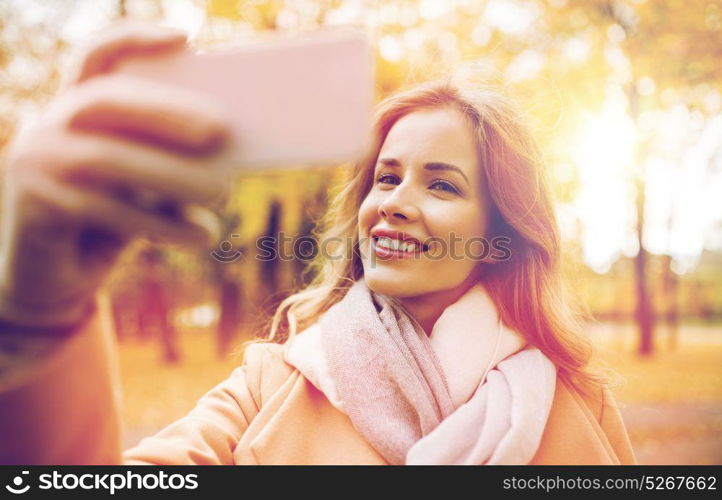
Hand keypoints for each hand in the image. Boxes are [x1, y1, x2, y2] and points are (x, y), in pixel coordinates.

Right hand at [0, 24, 231, 328]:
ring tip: (224, 193)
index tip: (185, 37)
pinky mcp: (33, 208)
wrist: (60, 283)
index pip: (95, 57)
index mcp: (74, 109)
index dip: (134, 39)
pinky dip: (164, 224)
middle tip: (222, 129)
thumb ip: (170, 160)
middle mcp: (47, 126)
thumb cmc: (113, 225)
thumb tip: (231, 145)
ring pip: (107, 158)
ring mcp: (32, 164)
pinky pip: (107, 210)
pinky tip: (205, 235)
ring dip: (174, 175)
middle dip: (166, 111)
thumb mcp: (146, 187)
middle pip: (105, 101)